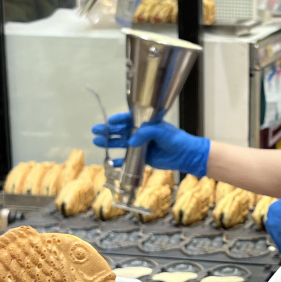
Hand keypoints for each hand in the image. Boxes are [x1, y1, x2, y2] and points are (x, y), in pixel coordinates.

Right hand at [92, 111, 209, 176]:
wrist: (185, 155)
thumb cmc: (175, 139)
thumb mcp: (161, 132)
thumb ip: (145, 134)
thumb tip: (130, 141)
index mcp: (146, 123)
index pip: (129, 119)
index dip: (118, 120)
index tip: (109, 121)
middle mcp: (141, 133)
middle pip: (121, 131)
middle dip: (108, 130)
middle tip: (95, 130)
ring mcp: (141, 145)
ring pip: (122, 143)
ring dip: (110, 143)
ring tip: (96, 142)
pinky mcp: (142, 157)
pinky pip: (128, 158)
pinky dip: (120, 161)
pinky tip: (110, 162)